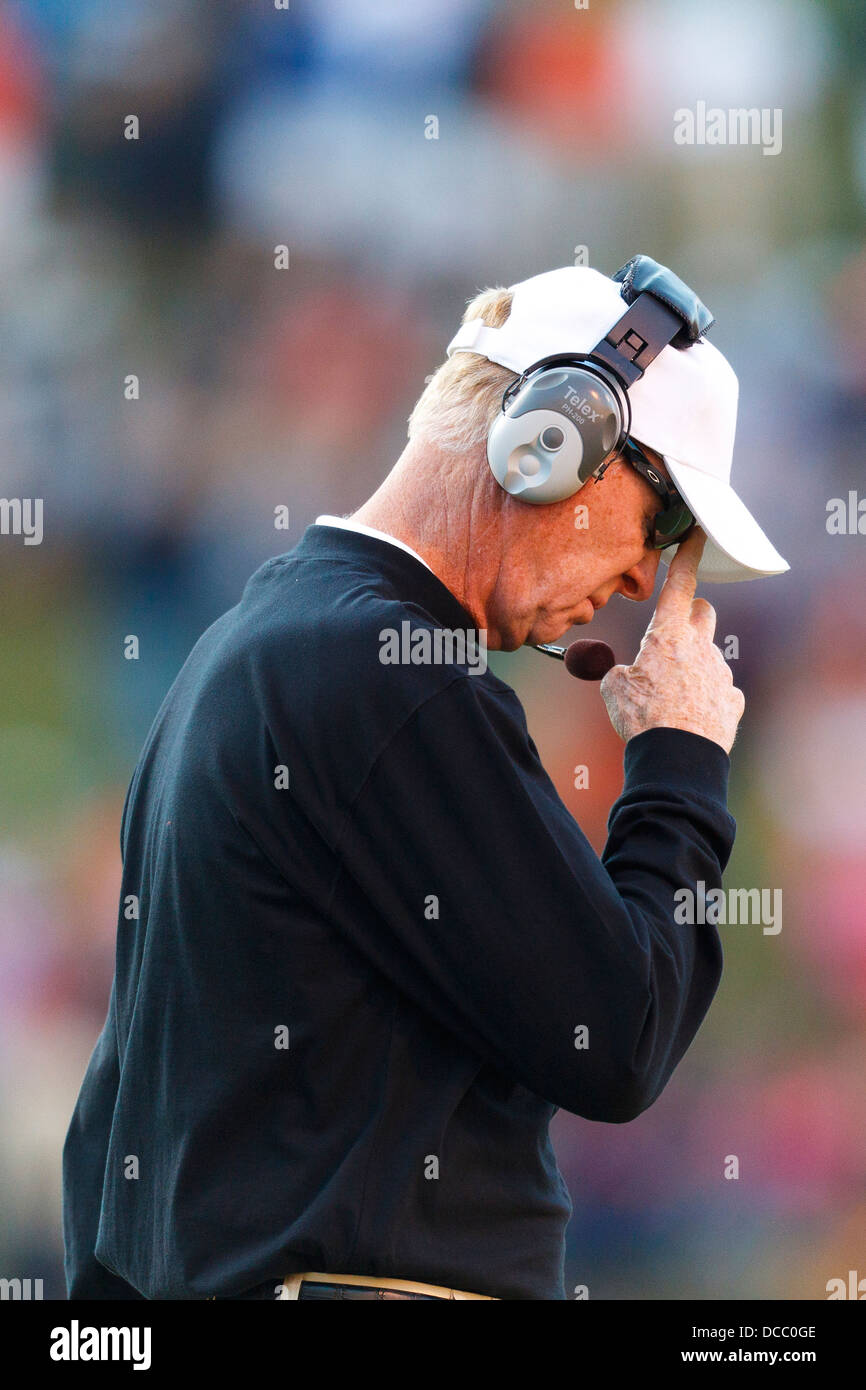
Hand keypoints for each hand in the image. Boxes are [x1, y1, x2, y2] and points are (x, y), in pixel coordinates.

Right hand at [600, 530, 744, 754]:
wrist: (676, 758)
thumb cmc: (642, 719)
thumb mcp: (613, 689)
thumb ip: (620, 672)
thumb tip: (624, 675)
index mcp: (669, 635)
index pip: (680, 584)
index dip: (687, 556)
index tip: (697, 535)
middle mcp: (701, 647)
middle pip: (704, 612)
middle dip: (691, 616)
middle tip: (672, 637)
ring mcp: (721, 673)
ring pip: (710, 654)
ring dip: (694, 664)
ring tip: (672, 696)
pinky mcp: (732, 700)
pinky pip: (721, 689)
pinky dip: (707, 696)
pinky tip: (691, 714)